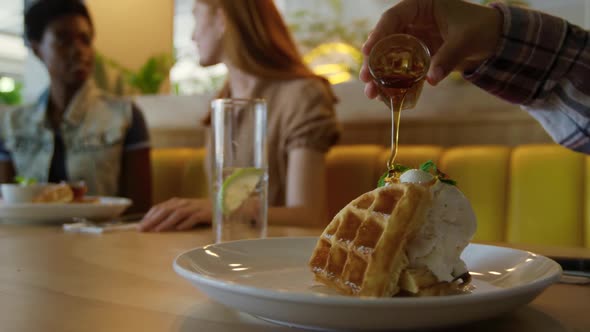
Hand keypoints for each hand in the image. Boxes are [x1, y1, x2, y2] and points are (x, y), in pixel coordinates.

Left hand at [138, 198, 211, 231]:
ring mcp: (194, 208)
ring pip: (178, 213)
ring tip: (157, 230)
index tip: (139, 226)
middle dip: (153, 220)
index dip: (149, 216)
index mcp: (177, 202)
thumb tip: (154, 226)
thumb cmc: (200, 211)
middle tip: (143, 229)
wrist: (221, 206)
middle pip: (166, 210)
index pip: (159, 207)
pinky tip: (179, 228)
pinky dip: (186, 223)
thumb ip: (171, 216)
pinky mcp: (204, 213)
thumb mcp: (184, 212)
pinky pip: (194, 218)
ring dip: (167, 222)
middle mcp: (184, 203)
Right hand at [359, 0, 501, 97]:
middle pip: (385, 39)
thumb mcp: (465, 40)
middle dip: (373, 61)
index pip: (393, 17)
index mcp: (421, 5)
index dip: (378, 33)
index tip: (367, 51)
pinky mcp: (417, 56)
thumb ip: (448, 57)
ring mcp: (413, 39)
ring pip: (389, 57)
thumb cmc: (481, 28)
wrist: (494, 39)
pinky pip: (401, 69)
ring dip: (379, 76)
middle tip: (366, 78)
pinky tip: (385, 96)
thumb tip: (431, 79)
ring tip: (371, 93)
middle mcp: (412, 21)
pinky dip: (394, 82)